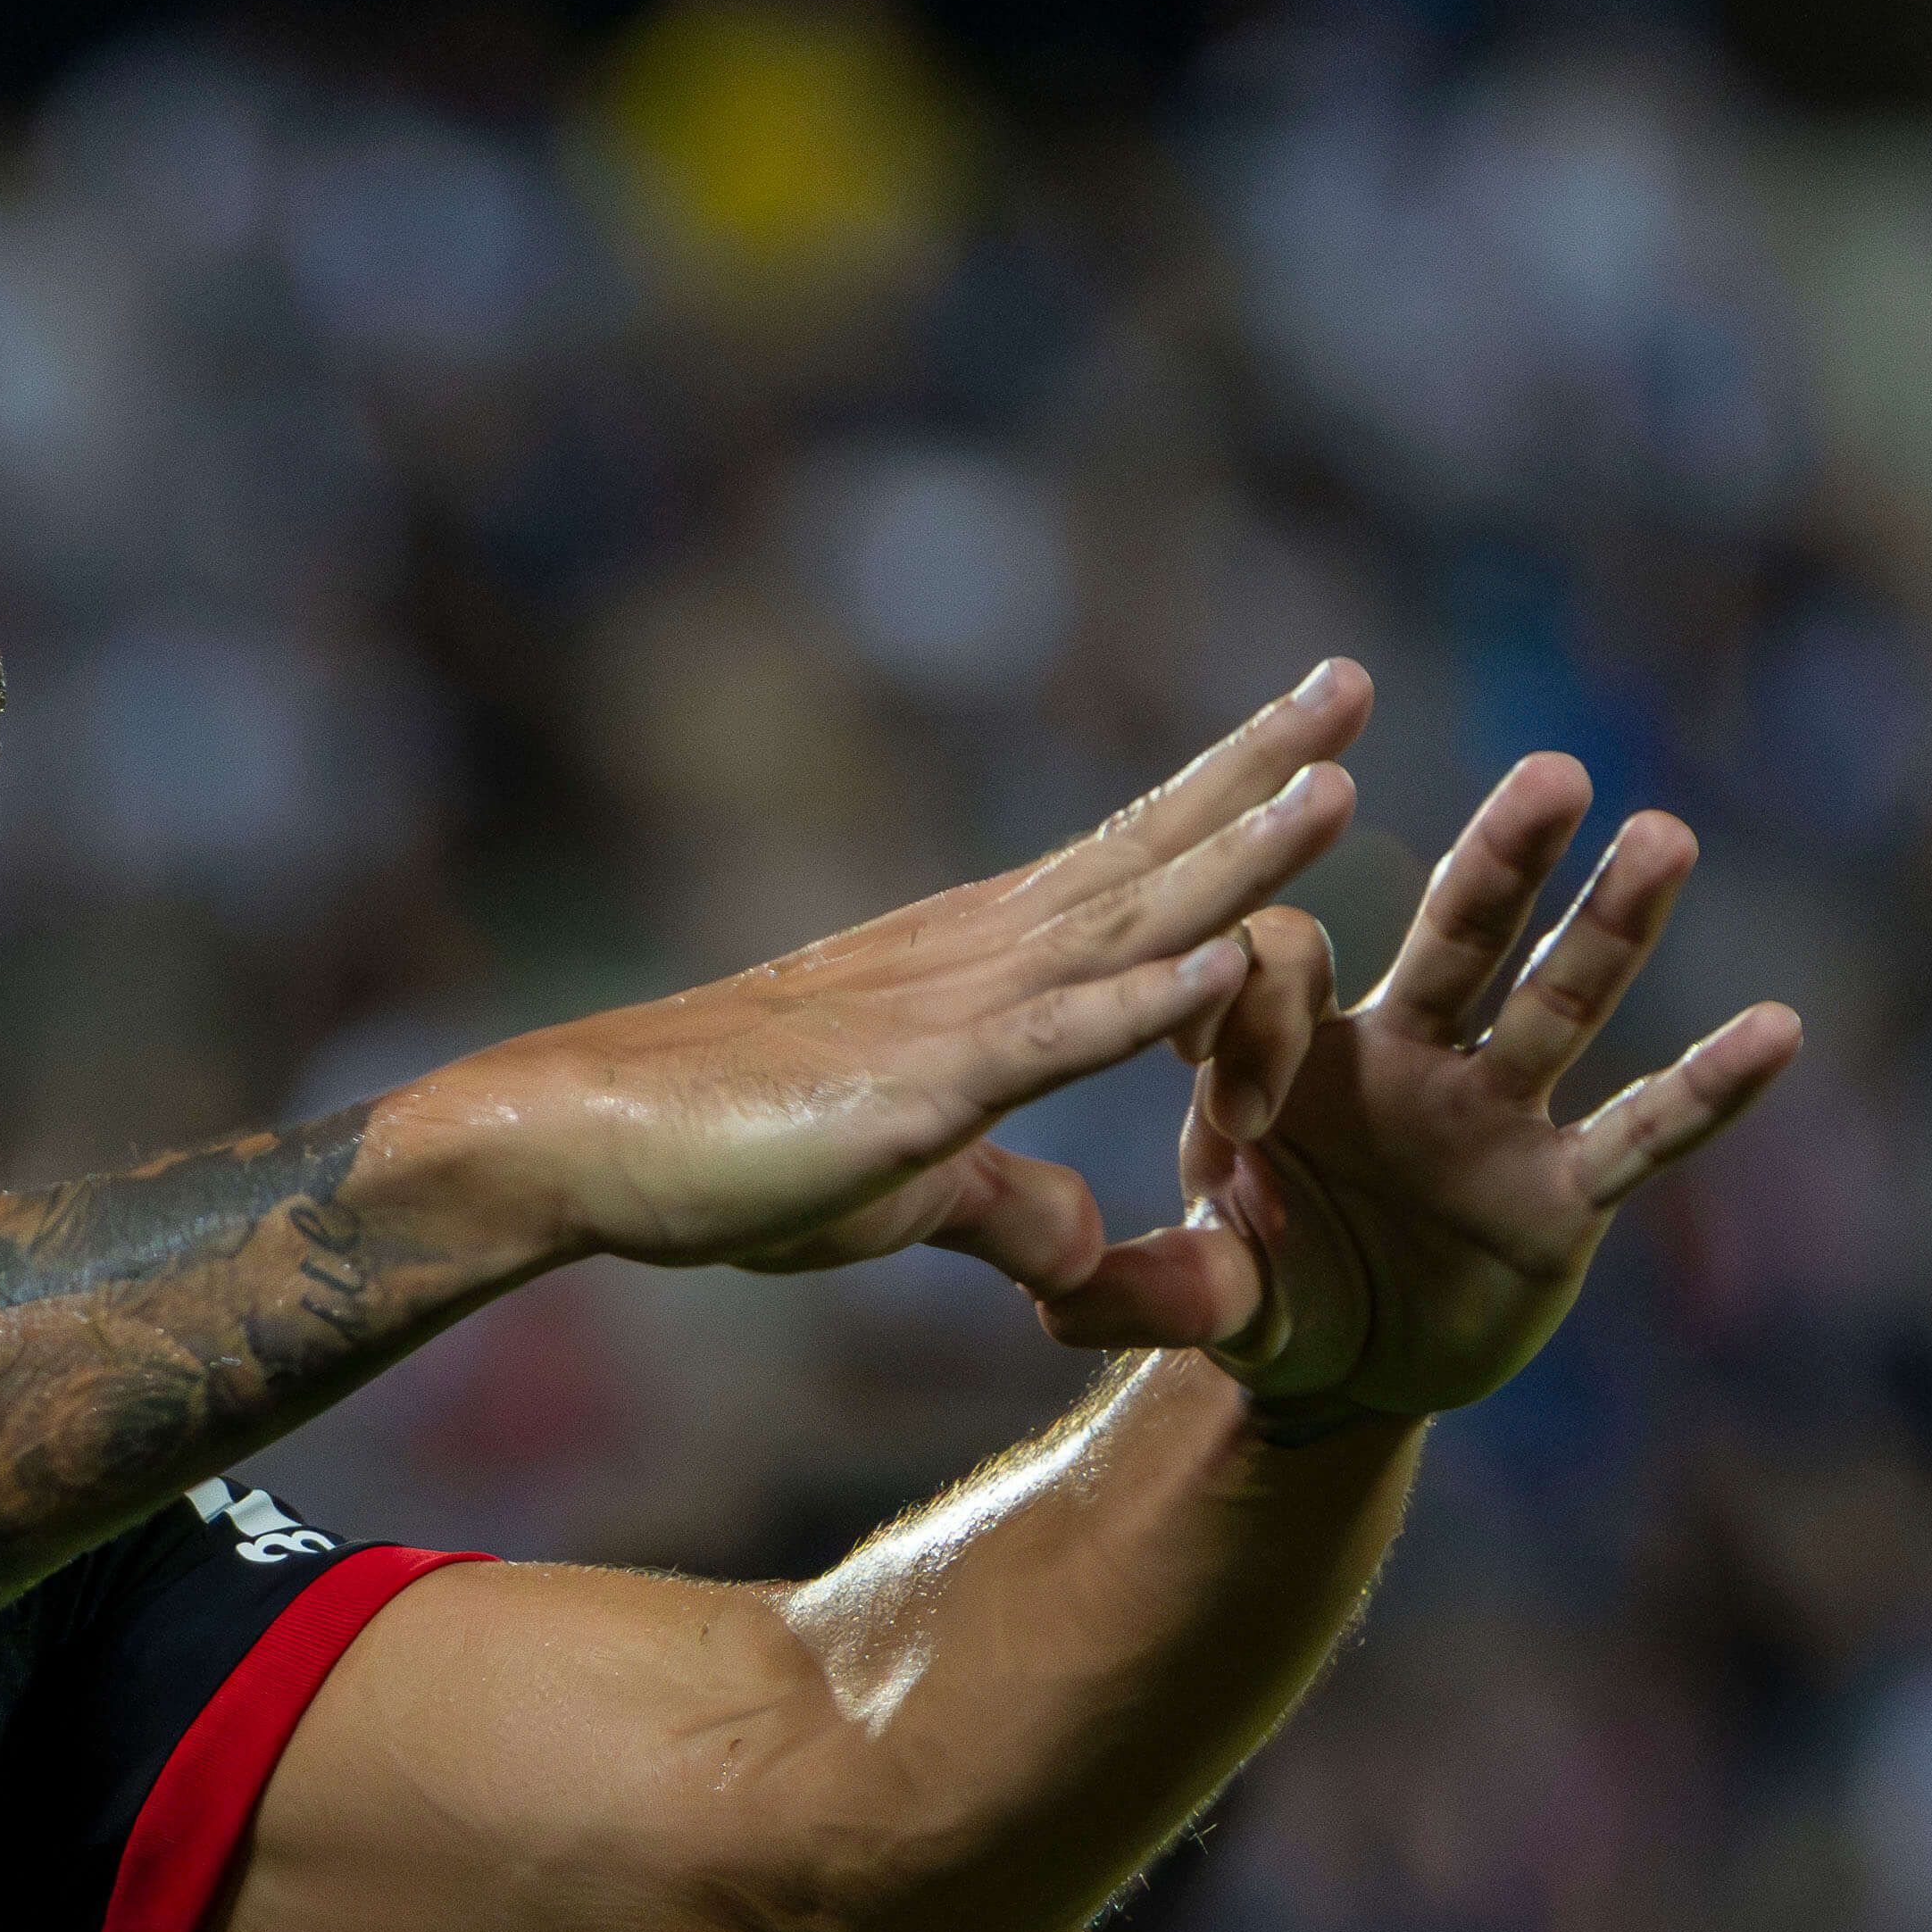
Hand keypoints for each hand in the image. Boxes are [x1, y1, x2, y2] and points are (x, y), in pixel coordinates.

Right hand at [365, 666, 1374, 1307]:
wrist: (579, 1138)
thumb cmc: (725, 1154)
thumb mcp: (903, 1188)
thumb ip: (1008, 1206)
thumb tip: (1087, 1250)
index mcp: (982, 967)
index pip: (1127, 867)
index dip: (1226, 800)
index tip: (1317, 733)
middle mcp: (980, 960)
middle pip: (1145, 852)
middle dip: (1258, 771)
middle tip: (1351, 680)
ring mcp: (952, 1017)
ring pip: (1122, 926)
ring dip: (1234, 860)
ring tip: (1336, 782)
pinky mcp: (918, 1093)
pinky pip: (1052, 1043)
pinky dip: (1145, 1006)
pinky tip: (1227, 967)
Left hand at [1062, 753, 1800, 1412]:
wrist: (1335, 1364)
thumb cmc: (1257, 1289)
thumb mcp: (1191, 1296)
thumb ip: (1127, 1292)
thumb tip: (1040, 1291)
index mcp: (1292, 1052)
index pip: (1280, 972)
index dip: (1255, 1018)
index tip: (1234, 1112)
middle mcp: (1405, 1052)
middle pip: (1456, 932)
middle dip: (1501, 859)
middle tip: (1551, 775)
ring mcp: (1492, 1113)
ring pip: (1557, 1000)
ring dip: (1612, 926)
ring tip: (1666, 836)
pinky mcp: (1559, 1191)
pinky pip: (1640, 1134)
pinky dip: (1705, 1092)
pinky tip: (1778, 1033)